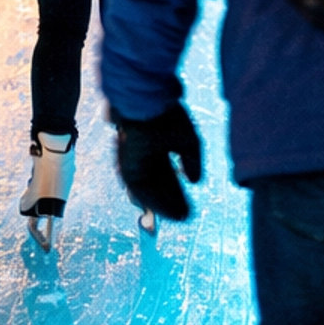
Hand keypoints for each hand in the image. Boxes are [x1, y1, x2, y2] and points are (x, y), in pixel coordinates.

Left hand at [111, 101, 203, 223]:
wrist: (147, 107)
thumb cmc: (167, 117)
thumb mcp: (189, 142)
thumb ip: (193, 162)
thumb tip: (196, 181)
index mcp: (156, 145)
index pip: (167, 174)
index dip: (177, 190)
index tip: (187, 202)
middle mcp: (144, 156)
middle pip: (158, 185)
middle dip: (171, 200)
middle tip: (184, 215)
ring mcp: (135, 162)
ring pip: (149, 190)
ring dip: (163, 205)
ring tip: (179, 217)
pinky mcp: (127, 167)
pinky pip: (140, 191)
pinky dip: (154, 202)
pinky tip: (167, 211)